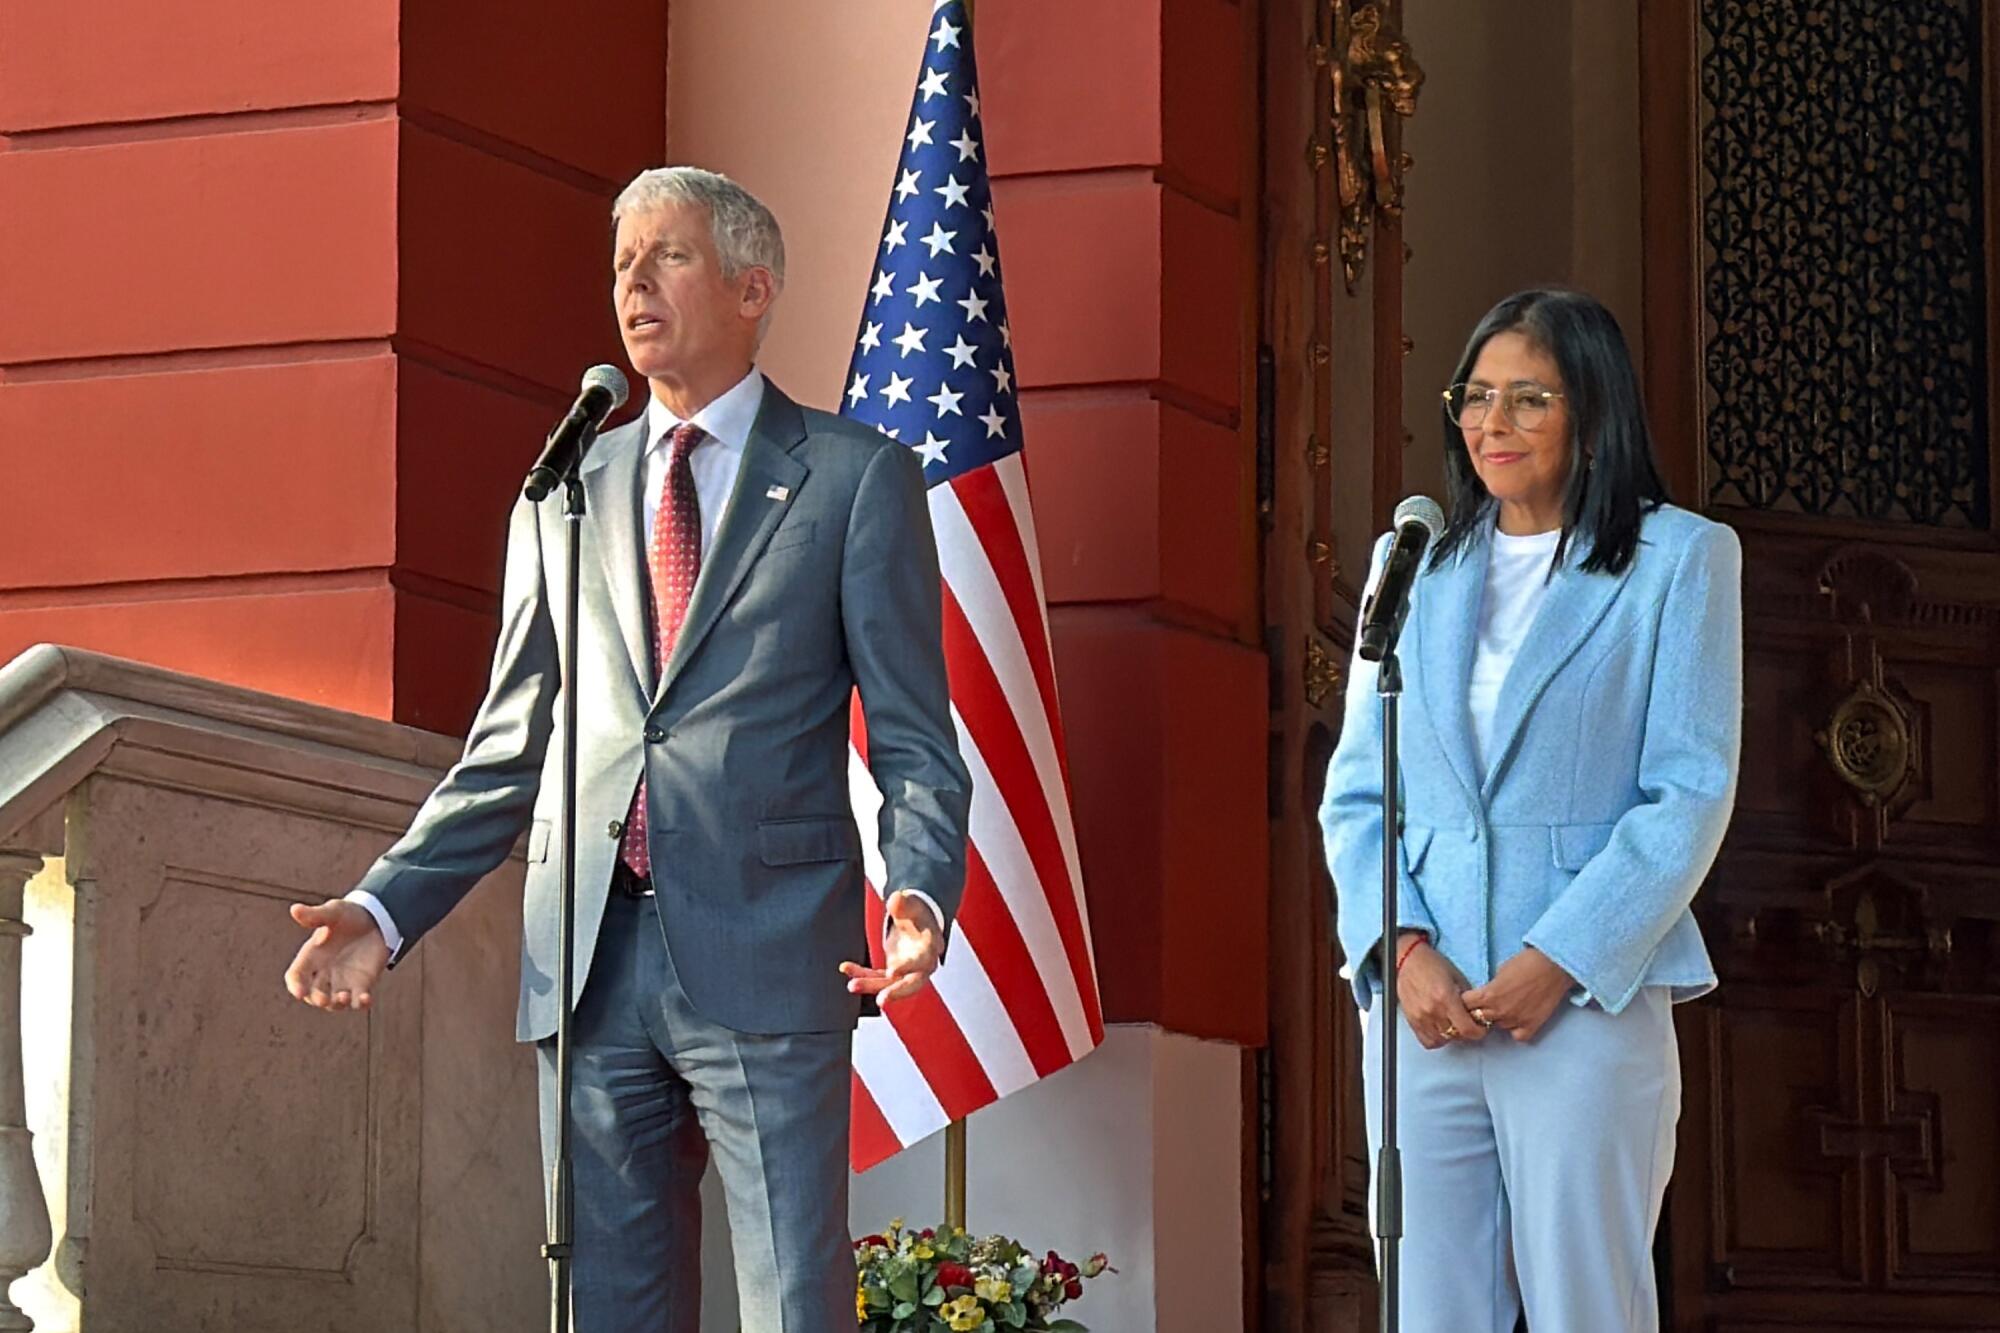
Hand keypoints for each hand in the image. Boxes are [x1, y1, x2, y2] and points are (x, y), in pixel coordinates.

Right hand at [284, 900, 389, 1011]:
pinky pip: (358, 1001)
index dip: (295, 985)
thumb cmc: (349, 915)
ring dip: (337, 1004)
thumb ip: (315, 915)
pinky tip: (366, 999)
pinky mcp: (361, 984)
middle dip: (316, 999)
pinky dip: (360, 1003)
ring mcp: (342, 981)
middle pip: (313, 994)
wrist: (376, 919)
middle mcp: (324, 973)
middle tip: (324, 999)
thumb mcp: (333, 912)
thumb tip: (295, 909)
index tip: (299, 992)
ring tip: (344, 997)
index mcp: (311, 957)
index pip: (296, 976)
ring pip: (334, 1002)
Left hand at [839, 891, 942, 1005]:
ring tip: (852, 985)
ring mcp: (907, 971)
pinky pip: (877, 977)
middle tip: (881, 1000)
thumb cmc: (916, 912)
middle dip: (897, 992)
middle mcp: (922, 963)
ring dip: (872, 986)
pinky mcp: (893, 973)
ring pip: (891, 984)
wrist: (915, 919)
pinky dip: (862, 975)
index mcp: (931, 946)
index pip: (924, 960)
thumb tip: (896, 899)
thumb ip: (903, 903)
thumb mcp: (911, 903)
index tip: (893, 971)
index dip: (910, 967)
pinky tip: (846, 967)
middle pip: (913, 983)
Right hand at [1393, 933, 1485, 1049]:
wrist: (1407, 960)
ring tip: (1453, 1025)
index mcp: (1446, 998)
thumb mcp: (1457, 977)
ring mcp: (1420, 1017)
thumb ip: (1467, 999)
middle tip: (1468, 1024)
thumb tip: (1477, 1014)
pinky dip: (1436, 1039)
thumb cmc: (1431, 964)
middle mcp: (1432, 1010)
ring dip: (1451, 1036)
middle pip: (1456, 1036)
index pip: (1467, 1029)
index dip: (1478, 1032)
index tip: (1480, 1028)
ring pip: (1442, 1040)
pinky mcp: (1412, 1020)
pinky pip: (1427, 1040)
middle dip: (1466, 1032)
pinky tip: (1440, 1030)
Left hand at [1461, 948, 1575, 1042]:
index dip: (1465, 1001)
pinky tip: (1518, 1019)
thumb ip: (1490, 987)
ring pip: (1497, 1027)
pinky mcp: (1532, 1026)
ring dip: (1498, 1019)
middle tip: (1484, 1005)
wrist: (1553, 965)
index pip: (1464, 1005)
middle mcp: (1499, 1011)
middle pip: (1477, 1019)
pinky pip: (1517, 1036)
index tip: (1468, 999)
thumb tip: (1485, 995)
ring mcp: (1516, 1020)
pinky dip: (1516, 1029)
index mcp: (1488, 995)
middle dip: (1477, 1012)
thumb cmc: (1525, 962)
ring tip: (1506, 1007)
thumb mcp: (1499, 971)